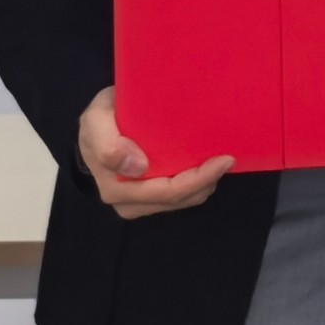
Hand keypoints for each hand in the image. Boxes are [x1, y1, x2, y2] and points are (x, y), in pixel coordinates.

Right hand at [78, 86, 231, 217]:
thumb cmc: (100, 120)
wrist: (97, 127)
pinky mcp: (150, 199)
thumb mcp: (95, 120)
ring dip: (204, 183)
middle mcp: (127, 202)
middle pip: (178, 199)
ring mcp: (140, 203)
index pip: (166, 192)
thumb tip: (137, 168)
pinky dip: (197, 183)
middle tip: (228, 158)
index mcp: (116, 187)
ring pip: (183, 201)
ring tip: (219, 160)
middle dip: (206, 181)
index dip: (198, 180)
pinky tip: (205, 165)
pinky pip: (181, 197)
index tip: (223, 159)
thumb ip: (108, 143)